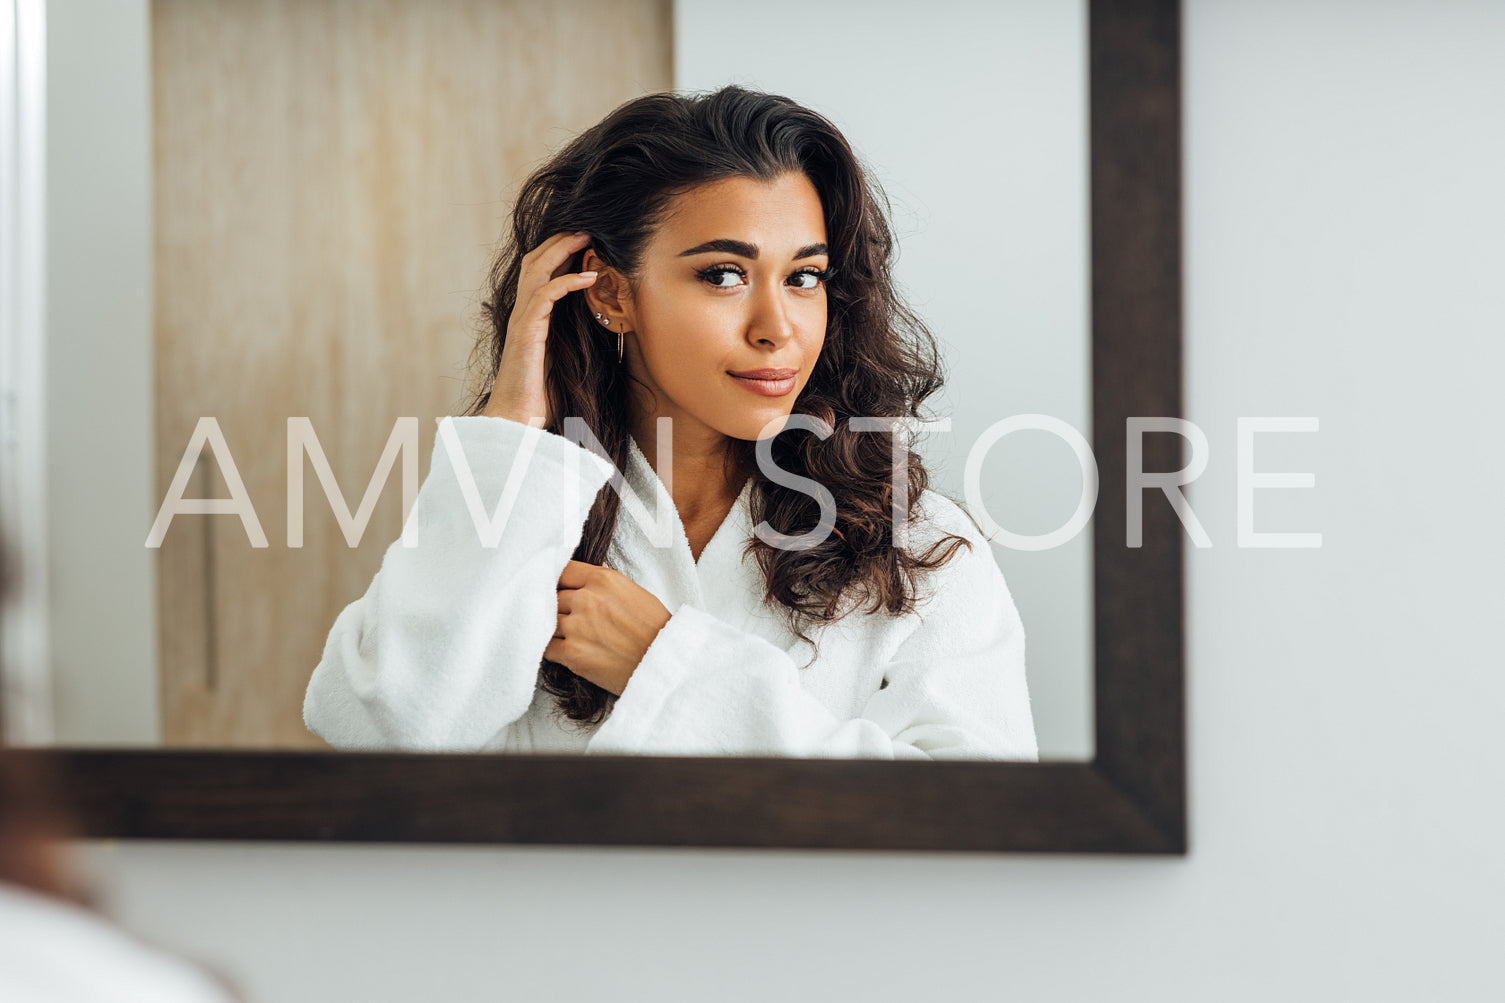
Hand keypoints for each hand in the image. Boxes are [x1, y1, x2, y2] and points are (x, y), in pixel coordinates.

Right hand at [482, 231, 598, 425]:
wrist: (516, 422)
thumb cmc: (540, 397)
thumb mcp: (564, 360)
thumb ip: (575, 340)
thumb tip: (604, 330)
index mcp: (531, 318)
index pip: (541, 271)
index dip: (560, 251)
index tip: (587, 238)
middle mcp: (523, 314)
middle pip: (536, 261)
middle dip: (561, 239)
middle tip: (588, 225)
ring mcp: (522, 321)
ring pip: (536, 270)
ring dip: (562, 250)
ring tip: (587, 237)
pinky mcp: (526, 334)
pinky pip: (544, 296)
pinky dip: (566, 282)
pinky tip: (588, 277)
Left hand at [546, 560, 671, 695]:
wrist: (666, 662)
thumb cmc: (656, 629)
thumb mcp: (632, 592)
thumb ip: (602, 586)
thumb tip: (579, 587)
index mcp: (603, 579)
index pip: (563, 571)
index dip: (560, 583)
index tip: (561, 591)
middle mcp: (587, 599)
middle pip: (553, 597)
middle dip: (560, 608)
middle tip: (571, 619)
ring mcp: (577, 626)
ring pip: (547, 621)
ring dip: (555, 629)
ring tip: (570, 637)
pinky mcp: (572, 653)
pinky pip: (546, 647)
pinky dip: (552, 650)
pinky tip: (566, 652)